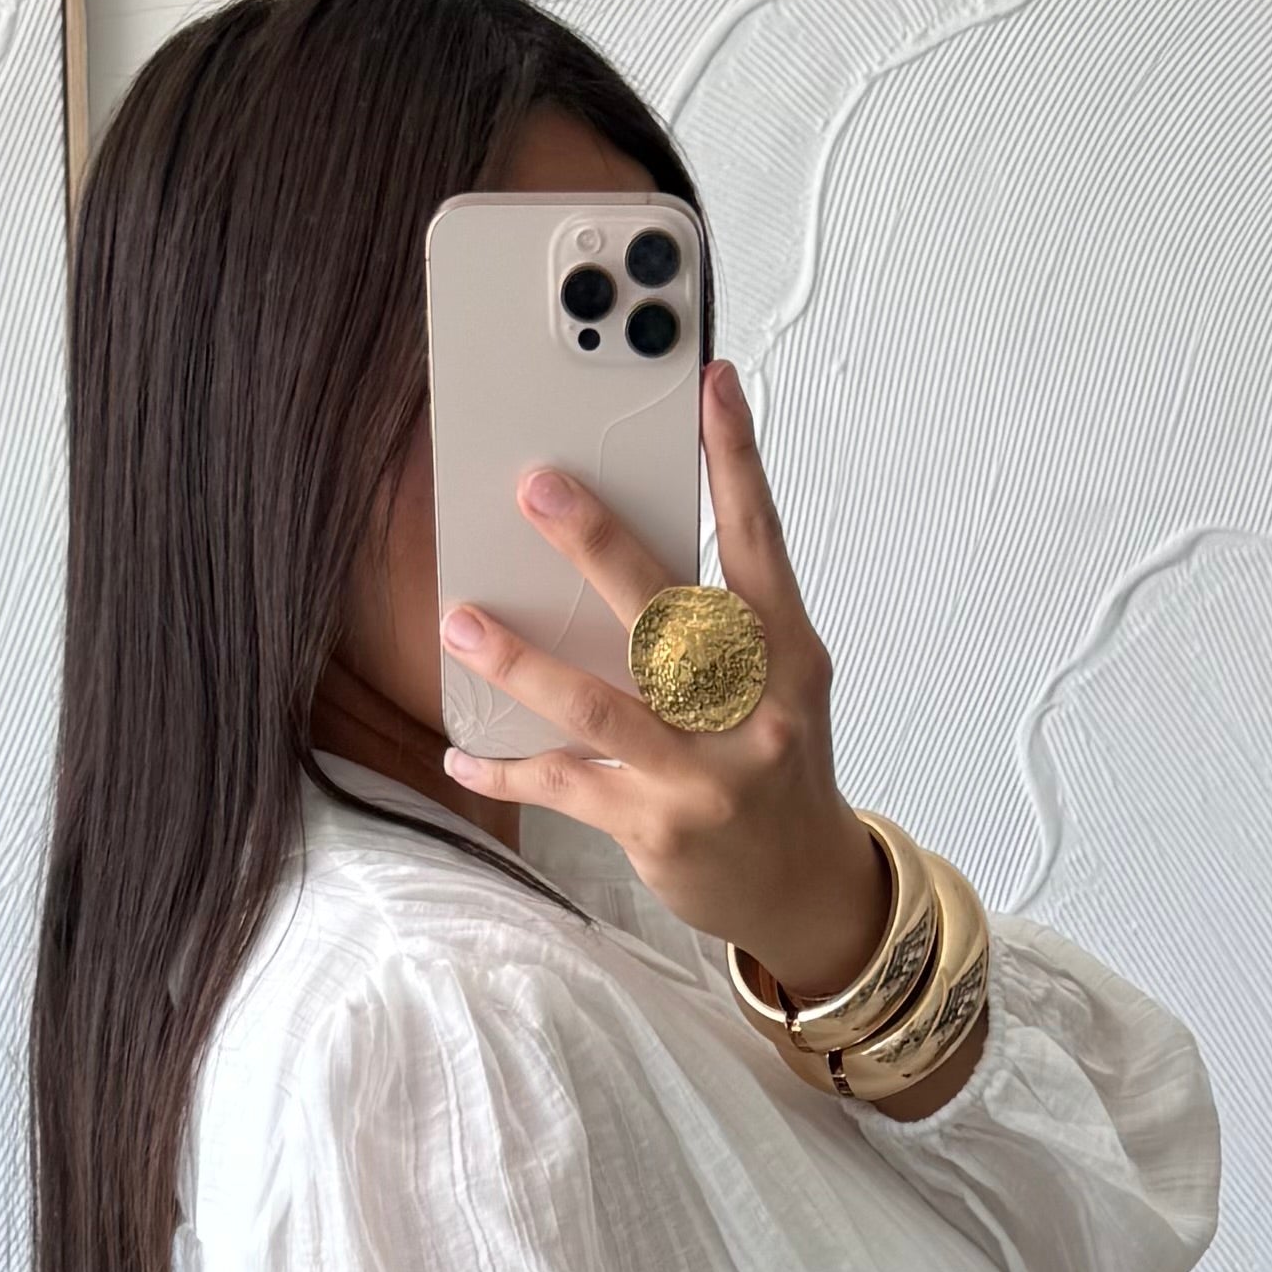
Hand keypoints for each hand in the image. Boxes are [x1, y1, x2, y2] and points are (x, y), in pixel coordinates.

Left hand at [438, 358, 889, 1006]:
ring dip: (525, 661)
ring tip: (462, 622)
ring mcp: (706, 774)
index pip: (762, 541)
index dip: (736, 460)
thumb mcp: (781, 686)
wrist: (808, 888)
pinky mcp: (659, 828)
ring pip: (603, 705)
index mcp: (788, 655)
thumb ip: (723, 625)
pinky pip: (567, 786)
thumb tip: (620, 551)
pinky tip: (463, 750)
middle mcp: (754, 710)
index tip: (711, 383)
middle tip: (538, 489)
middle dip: (600, 546)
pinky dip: (508, 769)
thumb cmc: (779, 767)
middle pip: (670, 615)